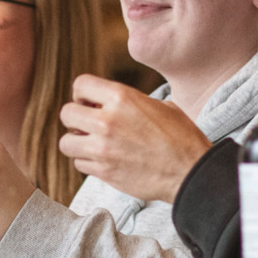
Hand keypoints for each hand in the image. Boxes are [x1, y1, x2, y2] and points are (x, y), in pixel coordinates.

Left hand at [57, 76, 211, 203]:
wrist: (190, 172)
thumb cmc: (182, 137)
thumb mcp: (161, 105)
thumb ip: (132, 102)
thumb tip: (112, 103)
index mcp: (121, 97)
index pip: (80, 85)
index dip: (82, 94)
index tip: (90, 103)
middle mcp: (107, 120)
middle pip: (66, 113)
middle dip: (75, 119)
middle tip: (88, 125)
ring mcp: (103, 148)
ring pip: (66, 142)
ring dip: (77, 142)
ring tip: (92, 144)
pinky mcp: (104, 171)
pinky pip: (79, 163)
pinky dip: (87, 162)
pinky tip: (104, 160)